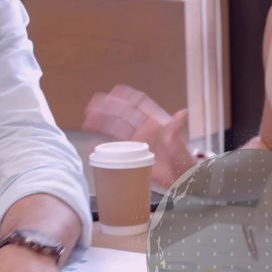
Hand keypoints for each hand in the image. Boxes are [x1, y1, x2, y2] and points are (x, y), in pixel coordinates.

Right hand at [82, 84, 196, 187]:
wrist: (183, 180)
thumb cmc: (184, 161)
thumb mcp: (182, 145)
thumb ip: (177, 131)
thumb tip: (182, 114)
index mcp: (156, 122)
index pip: (140, 105)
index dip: (127, 96)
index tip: (114, 91)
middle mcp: (144, 129)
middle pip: (123, 115)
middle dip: (107, 109)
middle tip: (92, 106)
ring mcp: (137, 141)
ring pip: (116, 129)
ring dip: (102, 124)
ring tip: (87, 121)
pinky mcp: (132, 155)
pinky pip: (115, 147)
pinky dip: (103, 145)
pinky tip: (92, 144)